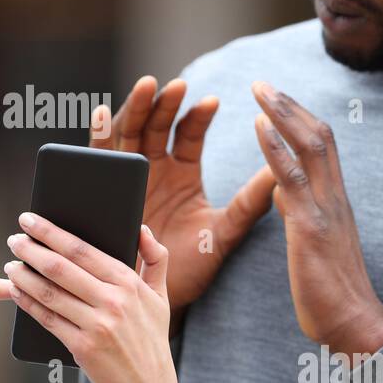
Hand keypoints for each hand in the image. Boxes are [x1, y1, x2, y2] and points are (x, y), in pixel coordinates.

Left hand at [4, 211, 175, 382]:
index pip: (82, 249)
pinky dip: (27, 302)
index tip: (31, 221)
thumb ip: (155, 259)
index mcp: (129, 282)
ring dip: (24, 276)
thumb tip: (142, 228)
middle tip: (14, 239)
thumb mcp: (160, 297)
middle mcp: (113, 301)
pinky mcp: (82, 347)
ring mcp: (97, 325)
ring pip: (49, 292)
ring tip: (10, 264)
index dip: (51, 233)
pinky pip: (47, 318)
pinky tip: (16, 291)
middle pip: (61, 267)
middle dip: (31, 250)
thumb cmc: (149, 337)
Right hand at [91, 76, 276, 329]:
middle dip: (164, 103)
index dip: (198, 116)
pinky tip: (101, 114)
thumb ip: (249, 203)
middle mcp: (154, 169)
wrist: (155, 298)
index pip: (190, 134)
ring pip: (129, 132)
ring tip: (146, 87)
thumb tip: (284, 172)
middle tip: (175, 85)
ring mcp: (127, 176)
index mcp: (183, 174)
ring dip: (135, 107)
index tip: (211, 101)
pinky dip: (98, 134)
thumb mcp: (223, 232)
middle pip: (157, 125)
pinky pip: (97, 157)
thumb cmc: (191, 267)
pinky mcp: (103, 189)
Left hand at [251, 81, 382, 360]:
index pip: (321, 146)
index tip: (277, 97)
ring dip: (282, 113)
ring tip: (259, 89)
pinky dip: (275, 148)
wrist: (353, 325)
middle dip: (289, 105)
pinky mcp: (312, 227)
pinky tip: (258, 125)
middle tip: (261, 81)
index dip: (299, 118)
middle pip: (318, 135)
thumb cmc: (331, 291)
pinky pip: (292, 179)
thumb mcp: (313, 243)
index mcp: (334, 201)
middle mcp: (334, 197)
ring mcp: (325, 209)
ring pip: (309, 147)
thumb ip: (301, 212)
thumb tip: (283, 191)